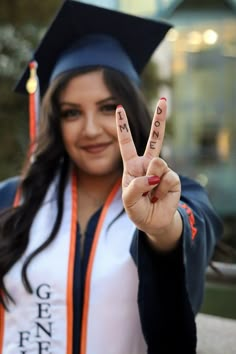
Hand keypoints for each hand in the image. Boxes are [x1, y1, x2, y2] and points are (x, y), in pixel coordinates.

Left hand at [116, 98, 181, 250]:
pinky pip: (167, 178)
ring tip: (151, 194)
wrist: (154, 222)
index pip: (127, 143)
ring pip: (158, 163)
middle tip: (164, 100)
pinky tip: (159, 197)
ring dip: (152, 182)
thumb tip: (154, 174)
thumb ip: (136, 186)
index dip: (123, 127)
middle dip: (160, 119)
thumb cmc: (137, 209)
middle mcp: (148, 164)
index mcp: (132, 165)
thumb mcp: (128, 200)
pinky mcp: (173, 179)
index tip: (119, 109)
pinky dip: (161, 191)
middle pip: (155, 139)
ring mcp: (161, 170)